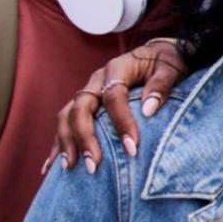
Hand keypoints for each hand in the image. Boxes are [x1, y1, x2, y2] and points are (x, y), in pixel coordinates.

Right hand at [44, 39, 189, 174]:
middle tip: (94, 165)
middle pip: (81, 108)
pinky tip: (52, 167)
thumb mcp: (170, 67)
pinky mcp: (84, 104)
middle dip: (85, 138)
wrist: (156, 54)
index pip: (114, 96)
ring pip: (67, 116)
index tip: (132, 148)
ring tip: (69, 167)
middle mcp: (96, 80)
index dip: (122, 122)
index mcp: (117, 69)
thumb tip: (149, 110)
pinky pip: (66, 123)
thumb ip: (161, 85)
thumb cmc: (165, 62)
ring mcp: (87, 92)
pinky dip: (58, 144)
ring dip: (66, 142)